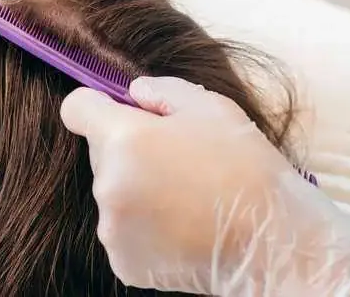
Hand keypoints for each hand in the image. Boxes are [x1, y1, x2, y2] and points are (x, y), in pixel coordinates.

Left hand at [60, 76, 349, 295]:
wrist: (273, 244)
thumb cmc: (246, 168)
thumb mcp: (211, 107)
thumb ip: (162, 90)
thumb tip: (133, 92)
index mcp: (123, 139)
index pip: (75, 108)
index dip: (94, 106)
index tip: (116, 113)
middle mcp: (107, 184)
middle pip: (98, 153)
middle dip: (127, 151)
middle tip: (175, 160)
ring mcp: (112, 227)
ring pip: (111, 192)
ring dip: (135, 189)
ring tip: (184, 196)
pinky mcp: (123, 260)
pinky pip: (122, 229)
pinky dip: (142, 225)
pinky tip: (180, 225)